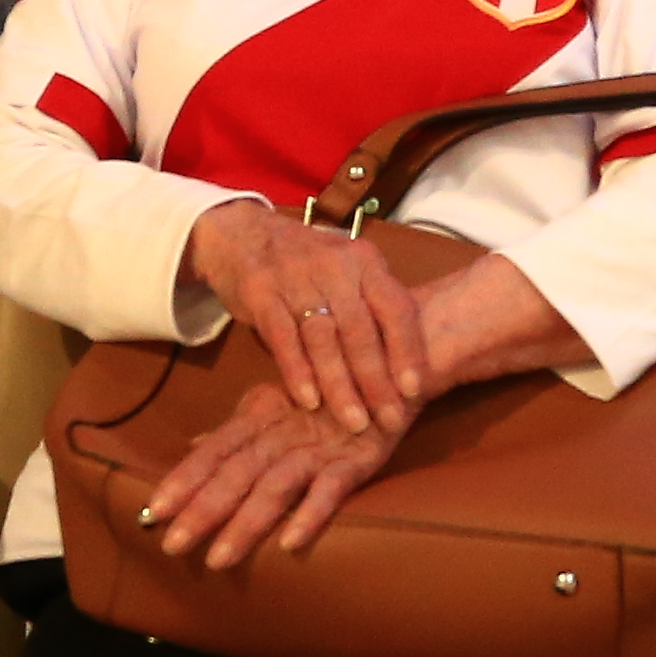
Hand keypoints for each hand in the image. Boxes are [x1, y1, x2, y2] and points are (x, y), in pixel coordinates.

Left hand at [150, 378, 420, 572]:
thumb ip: (237, 428)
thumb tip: (193, 447)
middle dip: (203, 510)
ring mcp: (321, 446)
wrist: (395, 364)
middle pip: (236, 473)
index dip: (184, 478)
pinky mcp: (358, 458)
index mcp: (262, 417)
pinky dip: (311, 513)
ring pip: (275, 487)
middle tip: (172, 545)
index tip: (153, 509)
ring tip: (219, 558)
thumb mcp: (278, 402)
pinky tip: (290, 543)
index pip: (215, 450)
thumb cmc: (331, 387)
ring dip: (245, 524)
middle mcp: (285, 432)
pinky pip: (331, 489)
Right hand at [183, 202, 426, 428]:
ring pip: (324, 340)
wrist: (241, 234)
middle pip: (361, 331)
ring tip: (354, 422)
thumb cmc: (307, 263)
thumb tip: (406, 363)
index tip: (414, 390)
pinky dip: (298, 372)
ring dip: (341, 386)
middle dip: (377, 381)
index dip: (407, 351)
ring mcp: (295, 277)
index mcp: (365, 261)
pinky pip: (283, 338)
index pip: (396, 308)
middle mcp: (335, 266)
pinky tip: (310, 401)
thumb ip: (372, 306)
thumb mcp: (347, 270)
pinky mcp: (261, 292)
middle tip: (390, 420)